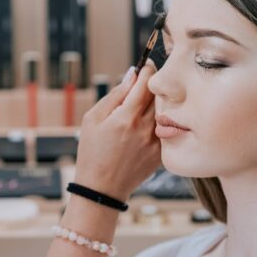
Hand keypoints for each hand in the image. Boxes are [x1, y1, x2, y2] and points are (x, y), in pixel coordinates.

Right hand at [74, 63, 160, 200]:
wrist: (102, 189)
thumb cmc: (92, 151)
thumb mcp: (93, 118)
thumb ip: (115, 94)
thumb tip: (131, 74)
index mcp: (127, 116)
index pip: (146, 81)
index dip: (146, 70)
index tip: (144, 67)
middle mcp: (145, 127)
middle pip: (159, 94)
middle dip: (153, 85)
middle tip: (143, 85)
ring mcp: (156, 141)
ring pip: (165, 110)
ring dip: (157, 103)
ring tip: (142, 108)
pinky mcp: (161, 153)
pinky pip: (165, 128)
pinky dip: (159, 122)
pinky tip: (145, 127)